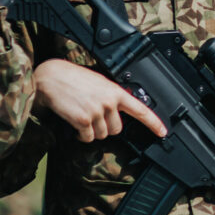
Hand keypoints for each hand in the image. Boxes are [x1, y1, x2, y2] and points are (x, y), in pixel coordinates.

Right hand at [33, 59, 166, 143]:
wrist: (52, 77)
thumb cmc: (75, 79)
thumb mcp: (101, 83)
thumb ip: (113, 97)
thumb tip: (119, 111)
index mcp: (117, 92)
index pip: (141, 110)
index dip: (154, 123)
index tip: (163, 132)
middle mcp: (110, 102)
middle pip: (117, 129)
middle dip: (106, 127)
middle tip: (94, 117)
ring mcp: (97, 111)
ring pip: (102, 135)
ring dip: (92, 131)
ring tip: (83, 117)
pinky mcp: (83, 120)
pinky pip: (88, 137)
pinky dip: (82, 136)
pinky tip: (76, 124)